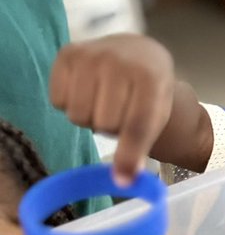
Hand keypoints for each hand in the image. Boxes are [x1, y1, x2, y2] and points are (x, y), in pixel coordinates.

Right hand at [50, 35, 175, 186]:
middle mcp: (119, 60)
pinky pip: (58, 101)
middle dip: (111, 126)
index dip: (128, 155)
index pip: (135, 125)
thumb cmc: (148, 90)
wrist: (137, 53)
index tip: (123, 178)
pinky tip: (87, 89)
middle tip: (120, 110)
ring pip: (78, 116)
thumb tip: (121, 181)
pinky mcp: (67, 53)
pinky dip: (70, 102)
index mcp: (150, 76)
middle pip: (104, 124)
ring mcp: (91, 54)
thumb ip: (139, 147)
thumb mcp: (156, 114)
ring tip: (103, 100)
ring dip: (89, 116)